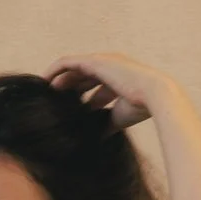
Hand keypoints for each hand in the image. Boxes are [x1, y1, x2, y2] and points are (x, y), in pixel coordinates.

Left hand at [43, 52, 180, 133]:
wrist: (156, 95)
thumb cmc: (143, 107)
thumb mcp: (119, 116)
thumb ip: (105, 123)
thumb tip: (96, 138)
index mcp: (119, 78)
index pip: (96, 86)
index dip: (82, 97)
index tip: (69, 110)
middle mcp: (110, 66)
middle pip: (83, 77)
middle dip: (68, 89)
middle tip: (53, 103)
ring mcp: (102, 61)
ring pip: (73, 68)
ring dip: (59, 80)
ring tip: (46, 93)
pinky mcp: (94, 61)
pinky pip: (67, 62)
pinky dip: (54, 70)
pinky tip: (45, 82)